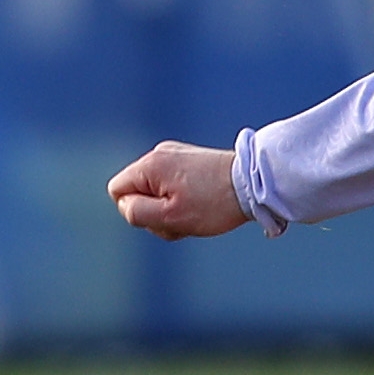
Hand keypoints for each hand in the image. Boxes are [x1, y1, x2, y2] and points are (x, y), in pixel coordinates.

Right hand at [108, 141, 248, 237]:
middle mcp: (159, 154)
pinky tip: (203, 206)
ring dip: (171, 210)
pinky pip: (173, 186)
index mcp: (150, 165)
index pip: (117, 191)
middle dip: (155, 213)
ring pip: (156, 192)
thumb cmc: (214, 203)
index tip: (161, 216)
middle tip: (183, 220)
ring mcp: (176, 155)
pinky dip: (183, 200)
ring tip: (197, 213)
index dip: (135, 211)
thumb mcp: (170, 217)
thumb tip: (125, 205)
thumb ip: (138, 213)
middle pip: (138, 193)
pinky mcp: (190, 160)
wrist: (256, 183)